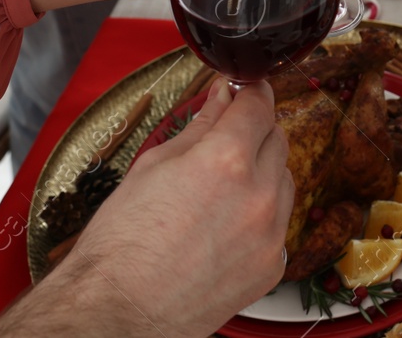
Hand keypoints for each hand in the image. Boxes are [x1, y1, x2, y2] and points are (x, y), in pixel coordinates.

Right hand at [0, 81, 293, 337]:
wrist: (117, 310)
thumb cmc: (123, 243)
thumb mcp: (153, 166)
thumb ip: (199, 126)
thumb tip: (222, 96)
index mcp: (226, 160)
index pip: (259, 106)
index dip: (252, 92)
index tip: (247, 91)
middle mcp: (258, 195)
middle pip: (277, 140)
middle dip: (255, 132)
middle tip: (225, 141)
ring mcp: (270, 235)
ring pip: (283, 182)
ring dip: (261, 174)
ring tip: (218, 191)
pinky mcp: (272, 267)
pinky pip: (278, 226)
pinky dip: (259, 218)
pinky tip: (224, 228)